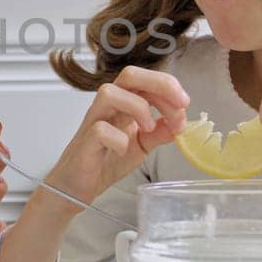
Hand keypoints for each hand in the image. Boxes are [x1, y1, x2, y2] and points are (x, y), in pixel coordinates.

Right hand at [45, 66, 188, 204]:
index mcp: (122, 103)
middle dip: (160, 84)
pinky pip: (99, 130)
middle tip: (180, 105)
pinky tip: (124, 150)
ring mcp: (94, 122)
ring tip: (149, 128)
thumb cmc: (105, 161)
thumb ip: (159, 133)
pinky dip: (118, 139)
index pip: (145, 79)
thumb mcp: (141, 145)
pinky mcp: (85, 143)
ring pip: (109, 93)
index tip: (185, 105)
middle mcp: (107, 107)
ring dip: (138, 107)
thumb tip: (180, 122)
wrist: (76, 186)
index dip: (168, 86)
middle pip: (129, 75)